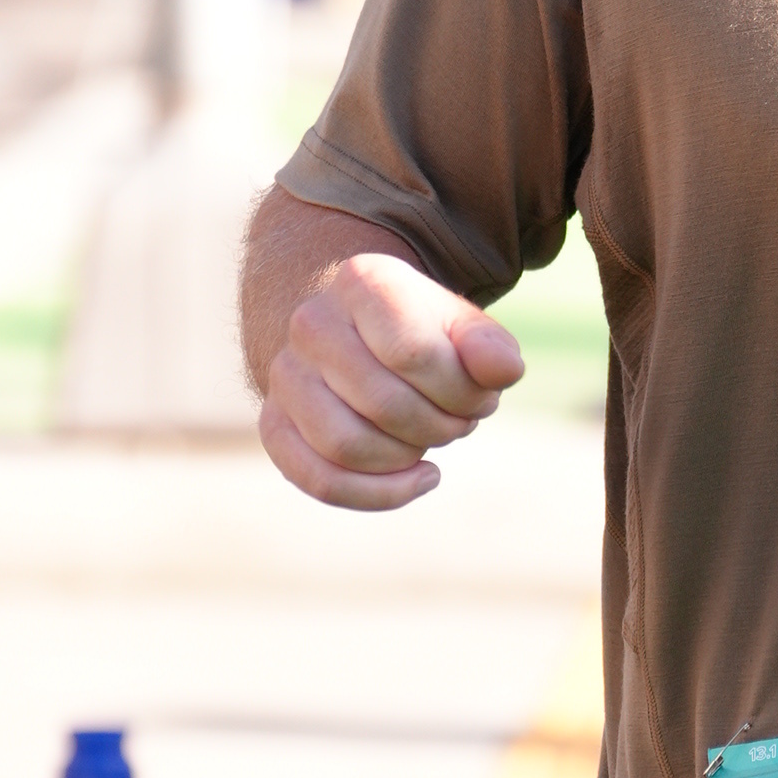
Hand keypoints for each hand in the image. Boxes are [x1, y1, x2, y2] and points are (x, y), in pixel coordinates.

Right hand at [258, 248, 524, 510]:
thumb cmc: (421, 334)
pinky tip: (420, 478)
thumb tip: (503, 371)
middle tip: (460, 420)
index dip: (461, 391)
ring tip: (431, 441)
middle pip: (384, 406)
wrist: (356, 334)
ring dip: (407, 459)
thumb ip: (491, 346)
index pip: (414, 354)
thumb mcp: (463, 327)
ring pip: (347, 446)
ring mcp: (285, 375)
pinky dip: (378, 494)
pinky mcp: (274, 424)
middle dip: (441, 427)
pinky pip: (319, 480)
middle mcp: (311, 324)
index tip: (480, 395)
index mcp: (361, 284)